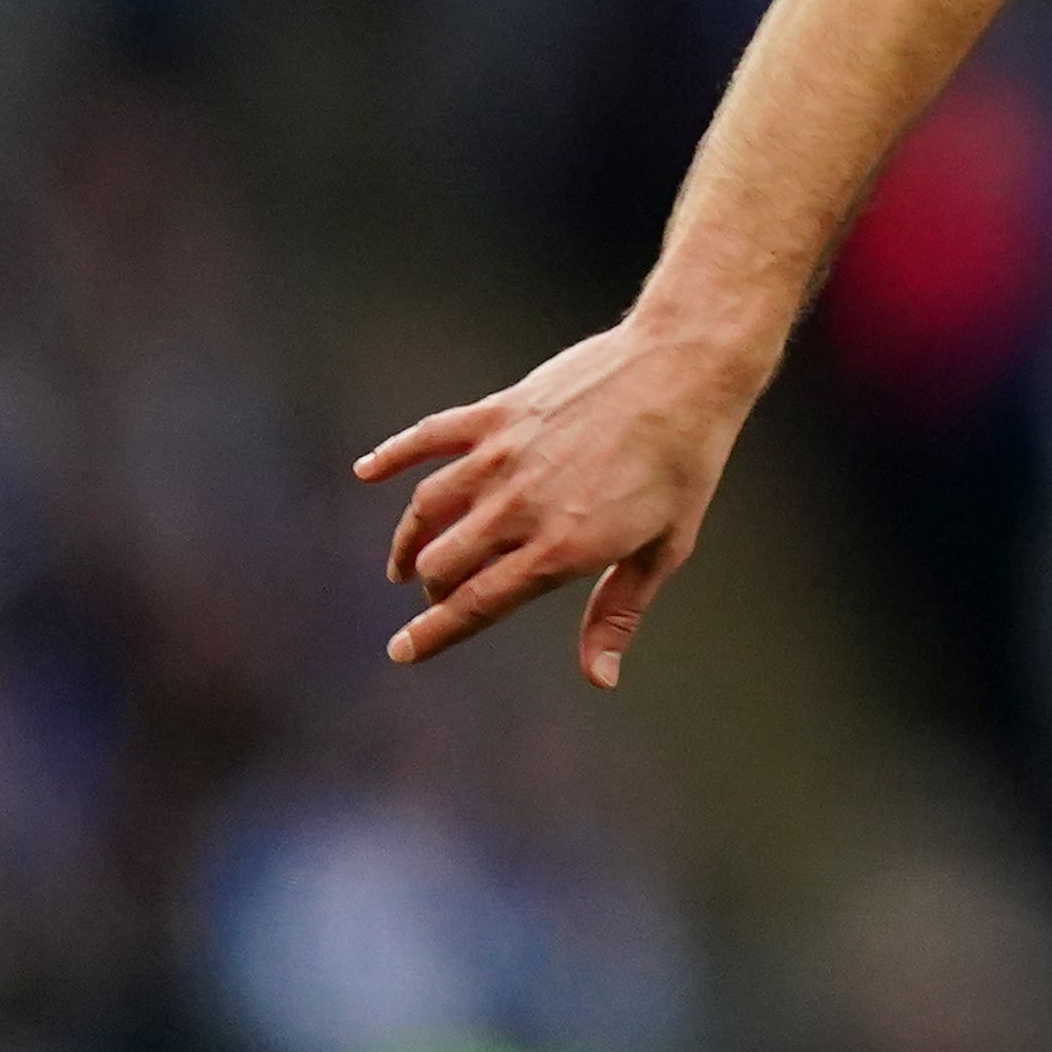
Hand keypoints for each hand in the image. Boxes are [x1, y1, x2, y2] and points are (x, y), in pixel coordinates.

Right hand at [355, 311, 772, 681]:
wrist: (683, 372)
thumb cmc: (684, 464)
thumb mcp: (665, 549)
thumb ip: (619, 612)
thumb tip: (599, 678)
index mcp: (562, 547)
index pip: (478, 604)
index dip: (435, 634)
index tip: (402, 652)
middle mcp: (521, 506)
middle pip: (443, 563)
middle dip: (433, 591)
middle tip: (439, 597)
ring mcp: (502, 456)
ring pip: (427, 508)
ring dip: (411, 541)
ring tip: (406, 562)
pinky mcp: (496, 414)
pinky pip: (428, 437)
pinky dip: (391, 456)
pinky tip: (367, 471)